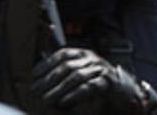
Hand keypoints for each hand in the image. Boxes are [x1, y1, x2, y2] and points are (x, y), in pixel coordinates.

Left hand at [30, 47, 148, 113]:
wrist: (122, 91)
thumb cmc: (96, 81)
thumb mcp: (81, 71)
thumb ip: (65, 69)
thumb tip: (40, 70)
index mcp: (84, 54)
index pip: (63, 54)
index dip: (47, 63)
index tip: (34, 74)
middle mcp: (92, 59)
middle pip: (67, 66)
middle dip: (49, 79)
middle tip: (35, 90)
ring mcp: (101, 70)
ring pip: (76, 77)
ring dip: (58, 89)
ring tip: (46, 98)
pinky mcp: (107, 84)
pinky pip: (88, 87)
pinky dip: (74, 95)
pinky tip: (63, 102)